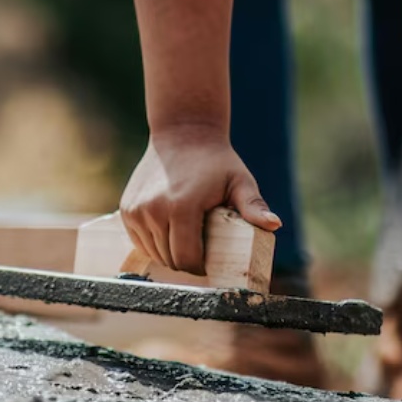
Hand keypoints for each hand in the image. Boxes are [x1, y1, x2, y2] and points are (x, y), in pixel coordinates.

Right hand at [120, 130, 279, 274]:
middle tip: (200, 253)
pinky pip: (140, 242)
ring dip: (169, 254)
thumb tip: (274, 224)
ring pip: (153, 253)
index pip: (187, 258)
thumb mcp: (239, 182)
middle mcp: (153, 211)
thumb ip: (253, 206)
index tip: (210, 263)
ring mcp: (136, 211)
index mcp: (182, 207)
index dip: (200, 267)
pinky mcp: (127, 210)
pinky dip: (153, 244)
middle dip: (186, 263)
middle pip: (170, 259)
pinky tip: (168, 232)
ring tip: (185, 241)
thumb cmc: (216, 161)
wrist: (182, 134)